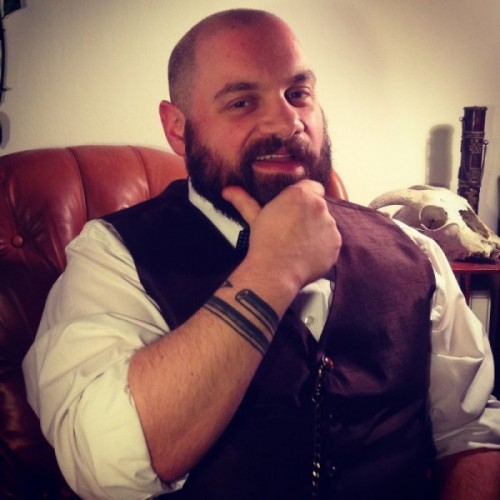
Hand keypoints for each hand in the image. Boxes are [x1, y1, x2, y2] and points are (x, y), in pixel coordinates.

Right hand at [222, 180, 341, 290]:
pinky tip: (307, 253)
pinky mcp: (335, 244)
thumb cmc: (264, 243)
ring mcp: (330, 226)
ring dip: (317, 231)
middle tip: (293, 229)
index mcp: (300, 195)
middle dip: (309, 215)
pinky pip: (331, 242)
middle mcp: (319, 207)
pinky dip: (323, 247)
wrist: (274, 271)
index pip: (313, 186)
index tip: (295, 210)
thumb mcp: (253, 217)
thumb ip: (244, 200)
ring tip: (299, 244)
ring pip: (326, 224)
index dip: (304, 198)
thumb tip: (228, 191)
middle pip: (319, 206)